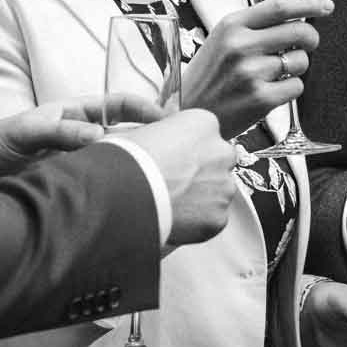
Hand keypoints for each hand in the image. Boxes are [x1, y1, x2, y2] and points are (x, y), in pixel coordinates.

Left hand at [0, 92, 165, 176]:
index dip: (145, 108)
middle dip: (152, 140)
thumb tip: (99, 137)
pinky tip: (132, 200)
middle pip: (128, 135)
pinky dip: (120, 192)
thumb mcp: (29, 132)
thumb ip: (61, 132)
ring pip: (119, 163)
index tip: (166, 117)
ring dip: (137, 168)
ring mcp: (82, 163)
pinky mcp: (77, 188)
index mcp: (76, 115)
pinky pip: (105, 186)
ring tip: (159, 178)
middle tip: (175, 151)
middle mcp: (83, 138)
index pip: (120, 105)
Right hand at [113, 108, 237, 247]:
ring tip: (169, 204)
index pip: (205, 134)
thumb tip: (159, 137)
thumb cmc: (125, 162)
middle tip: (173, 183)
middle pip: (217, 162)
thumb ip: (162, 132)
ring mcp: (223, 187)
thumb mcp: (141, 131)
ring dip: (200, 198)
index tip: (174, 159)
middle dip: (201, 173)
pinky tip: (174, 220)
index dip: (187, 150)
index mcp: (204, 123)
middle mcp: (221, 153)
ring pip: (217, 192)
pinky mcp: (218, 217)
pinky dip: (197, 223)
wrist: (123, 196)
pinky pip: (212, 220)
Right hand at [185, 0, 332, 142]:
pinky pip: (297, 87)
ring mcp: (250, 73)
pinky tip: (270, 92)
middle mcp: (240, 45)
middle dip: (311, 38)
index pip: (280, 6)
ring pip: (301, 61)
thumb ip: (253, 28)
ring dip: (297, 67)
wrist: (186, 115)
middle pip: (300, 31)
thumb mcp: (221, 41)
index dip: (310, 4)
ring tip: (273, 75)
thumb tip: (297, 18)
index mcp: (231, 25)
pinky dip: (290, 89)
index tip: (327, 6)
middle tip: (306, 45)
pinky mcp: (260, 99)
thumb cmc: (208, 78)